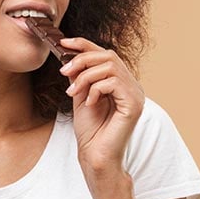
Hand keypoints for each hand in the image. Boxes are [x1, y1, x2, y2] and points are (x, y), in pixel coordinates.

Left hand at [58, 37, 145, 172]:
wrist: (94, 155)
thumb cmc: (90, 131)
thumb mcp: (81, 96)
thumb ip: (80, 77)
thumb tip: (70, 55)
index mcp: (121, 83)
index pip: (105, 55)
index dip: (84, 45)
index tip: (63, 43)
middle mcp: (132, 86)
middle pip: (108, 56)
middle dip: (82, 60)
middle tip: (64, 71)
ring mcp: (136, 94)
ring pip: (110, 67)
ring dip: (86, 76)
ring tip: (73, 92)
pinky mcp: (134, 104)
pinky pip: (114, 82)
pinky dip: (96, 89)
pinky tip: (90, 103)